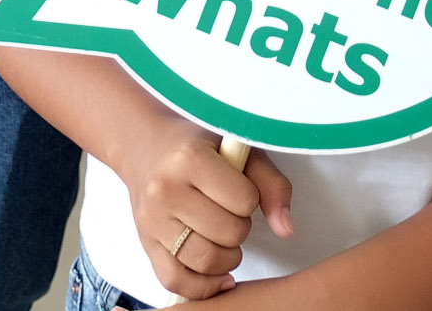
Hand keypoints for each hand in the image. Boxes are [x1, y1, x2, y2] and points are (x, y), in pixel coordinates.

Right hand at [117, 119, 292, 299]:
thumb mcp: (240, 150)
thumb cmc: (198, 147)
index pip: (245, 200)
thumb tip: (285, 228)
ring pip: (206, 262)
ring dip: (227, 257)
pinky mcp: (146, 246)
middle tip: (228, 210)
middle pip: (229, 233)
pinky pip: (177, 283)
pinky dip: (203, 285)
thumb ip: (271, 184)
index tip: (238, 187)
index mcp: (190, 158)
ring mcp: (152, 221)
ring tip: (222, 236)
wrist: (147, 148)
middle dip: (240, 226)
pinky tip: (215, 272)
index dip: (251, 198)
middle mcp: (165, 190)